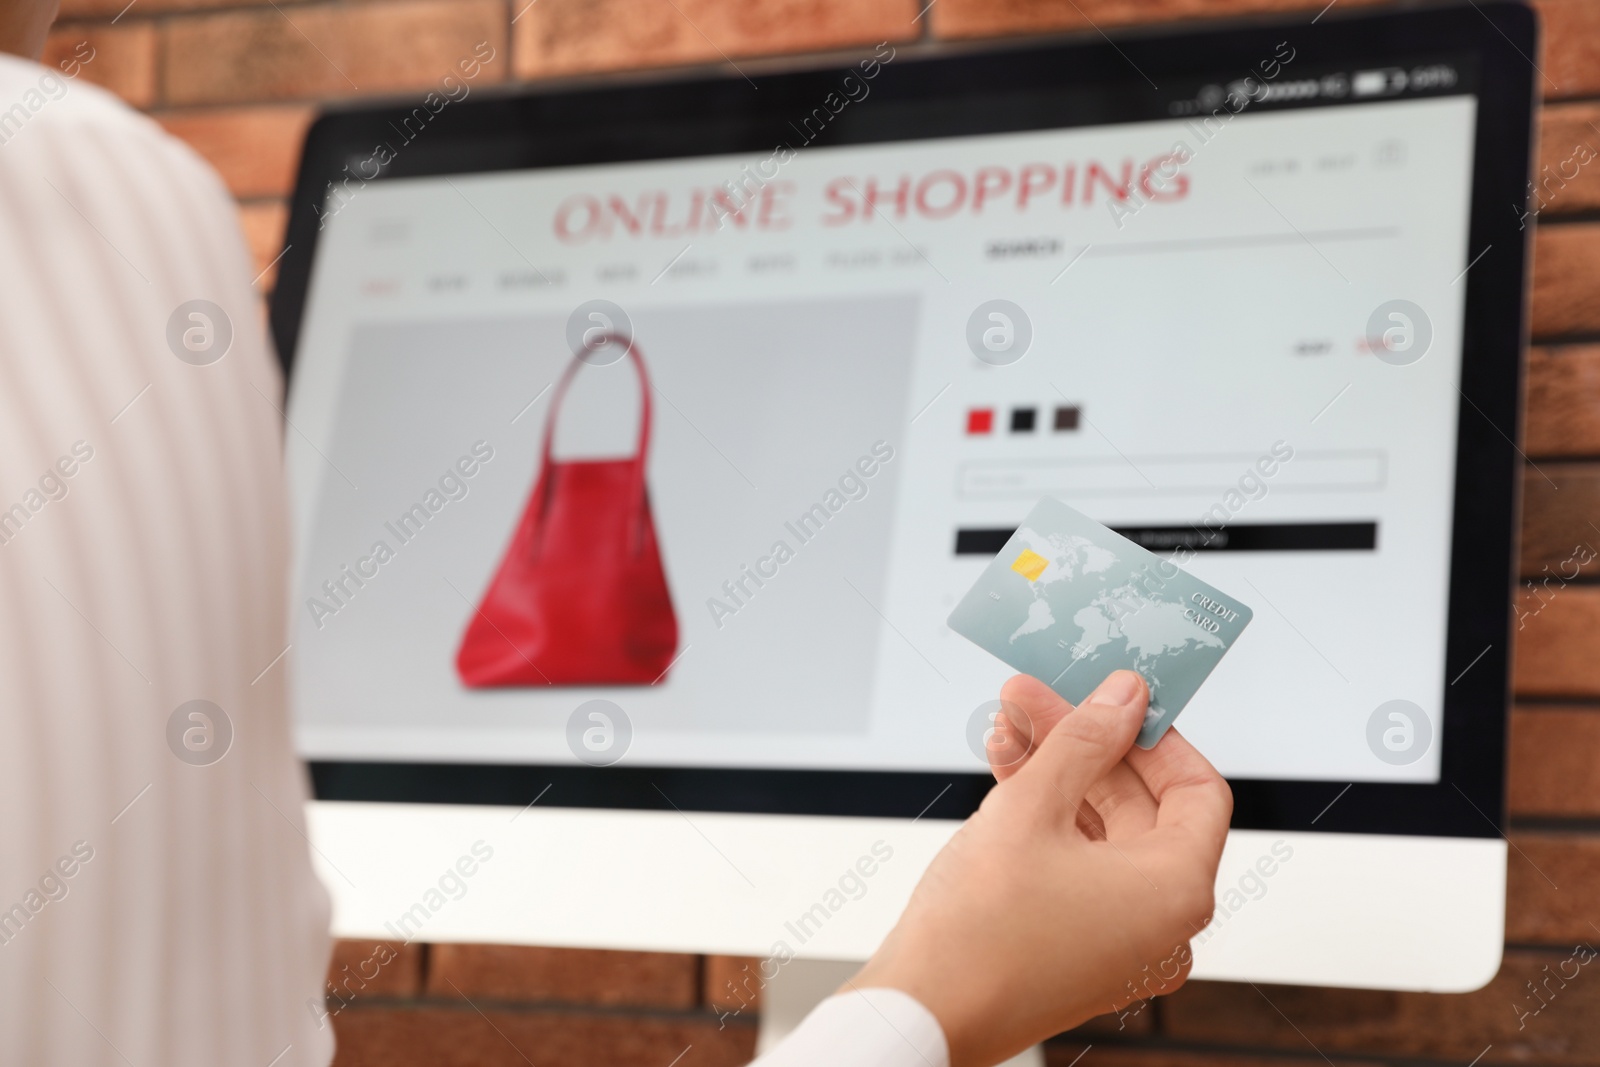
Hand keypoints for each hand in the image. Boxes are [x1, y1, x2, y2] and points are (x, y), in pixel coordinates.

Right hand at [849, 670, 1231, 1066]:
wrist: (922, 1011)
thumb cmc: (979, 933)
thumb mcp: (1032, 807)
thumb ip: (1085, 739)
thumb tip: (1125, 697)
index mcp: (1176, 891)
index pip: (1196, 789)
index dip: (1151, 736)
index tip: (1111, 701)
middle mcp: (1161, 923)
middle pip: (1138, 805)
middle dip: (1082, 744)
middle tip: (1033, 701)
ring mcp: (1119, 940)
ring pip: (1100, 832)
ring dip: (1055, 775)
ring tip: (1006, 730)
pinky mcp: (1077, 947)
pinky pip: (1078, 866)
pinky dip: (1046, 820)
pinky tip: (1005, 776)